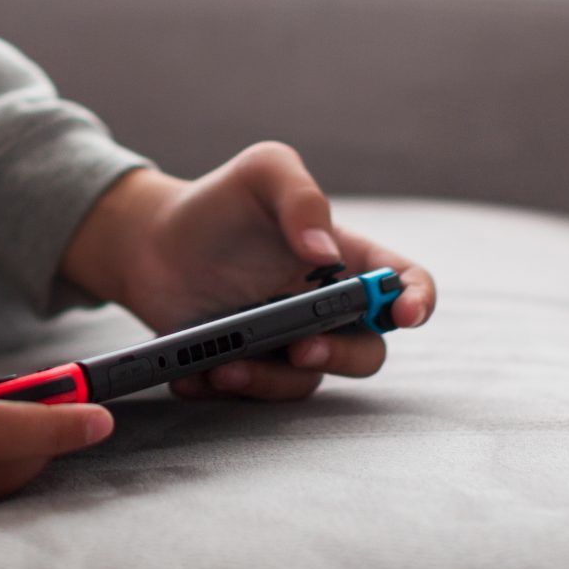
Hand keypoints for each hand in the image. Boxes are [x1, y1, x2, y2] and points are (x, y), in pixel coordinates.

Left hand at [61, 146, 437, 402]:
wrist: (151, 243)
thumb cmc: (218, 203)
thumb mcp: (263, 171)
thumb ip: (301, 197)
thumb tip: (324, 253)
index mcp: (344, 257)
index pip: (403, 281)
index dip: (417, 299)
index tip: (405, 314)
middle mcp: (326, 308)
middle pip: (368, 350)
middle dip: (342, 355)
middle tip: (302, 346)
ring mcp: (290, 343)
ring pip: (308, 380)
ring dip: (271, 381)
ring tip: (223, 365)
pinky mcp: (253, 368)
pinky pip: (256, 397)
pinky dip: (225, 390)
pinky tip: (193, 373)